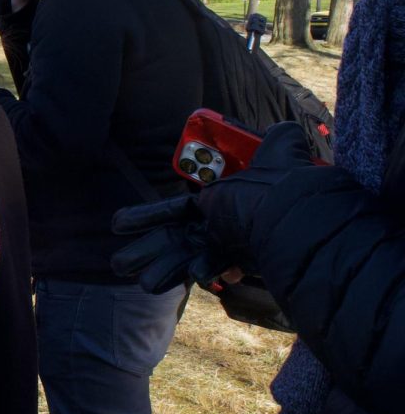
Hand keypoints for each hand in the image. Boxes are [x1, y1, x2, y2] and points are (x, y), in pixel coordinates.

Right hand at [113, 123, 314, 291]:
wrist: (296, 212)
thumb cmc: (281, 185)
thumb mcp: (278, 152)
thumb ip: (278, 140)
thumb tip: (284, 130)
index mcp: (215, 204)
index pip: (172, 212)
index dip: (145, 218)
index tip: (117, 223)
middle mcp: (214, 226)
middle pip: (170, 240)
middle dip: (145, 251)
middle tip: (119, 265)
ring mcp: (221, 245)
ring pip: (181, 259)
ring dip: (161, 270)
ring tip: (143, 283)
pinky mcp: (231, 260)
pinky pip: (206, 269)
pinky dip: (197, 272)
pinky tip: (189, 277)